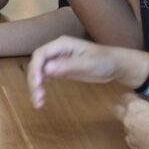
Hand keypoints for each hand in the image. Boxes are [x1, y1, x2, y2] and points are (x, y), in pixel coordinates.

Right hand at [28, 36, 148, 107]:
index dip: (36, 69)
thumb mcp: (89, 64)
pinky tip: (41, 100)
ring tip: (38, 104)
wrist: (115, 65)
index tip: (37, 84)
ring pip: (39, 73)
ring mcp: (57, 60)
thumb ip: (68, 65)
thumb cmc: (105, 61)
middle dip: (34, 81)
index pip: (41, 54)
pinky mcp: (59, 70)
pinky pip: (45, 78)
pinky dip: (41, 89)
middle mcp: (56, 51)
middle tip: (37, 99)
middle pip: (37, 64)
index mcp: (62, 44)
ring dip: (35, 87)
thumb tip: (47, 69)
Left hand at [115, 93, 148, 148]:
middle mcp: (127, 120)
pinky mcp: (134, 148)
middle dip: (124, 108)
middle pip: (117, 110)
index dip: (134, 96)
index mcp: (135, 106)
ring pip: (125, 126)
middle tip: (138, 110)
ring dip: (132, 124)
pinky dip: (136, 137)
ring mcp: (129, 135)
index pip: (126, 96)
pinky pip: (131, 139)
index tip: (141, 98)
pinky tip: (148, 138)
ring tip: (147, 127)